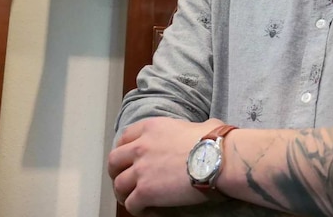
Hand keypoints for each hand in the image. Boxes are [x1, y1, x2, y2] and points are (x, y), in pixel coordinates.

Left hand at [108, 117, 225, 215]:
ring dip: (124, 193)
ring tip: (133, 199)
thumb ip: (189, 128)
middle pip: (114, 161)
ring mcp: (141, 169)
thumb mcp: (198, 125)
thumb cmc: (214, 142)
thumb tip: (202, 131)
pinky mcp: (146, 191)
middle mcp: (141, 146)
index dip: (124, 150)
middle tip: (125, 180)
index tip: (128, 158)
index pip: (125, 137)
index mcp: (152, 128)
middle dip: (116, 172)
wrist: (219, 159)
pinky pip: (131, 204)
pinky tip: (148, 210)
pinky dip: (137, 209)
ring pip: (118, 185)